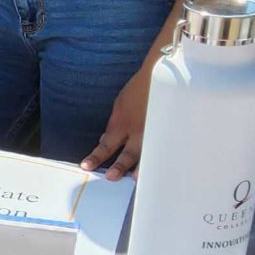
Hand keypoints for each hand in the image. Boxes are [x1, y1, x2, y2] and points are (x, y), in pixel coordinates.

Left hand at [83, 62, 154, 179]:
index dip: (96, 157)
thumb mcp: (119, 106)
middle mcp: (137, 130)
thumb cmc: (138, 90)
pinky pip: (163, 148)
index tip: (86, 166)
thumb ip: (113, 126)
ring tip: (137, 179)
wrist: (159, 75)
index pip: (106, 146)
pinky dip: (160, 158)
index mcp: (122, 124)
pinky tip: (162, 167)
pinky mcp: (168, 131)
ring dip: (142, 167)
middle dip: (119, 166)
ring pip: (148, 154)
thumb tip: (105, 141)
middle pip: (128, 153)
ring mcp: (154, 132)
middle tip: (111, 177)